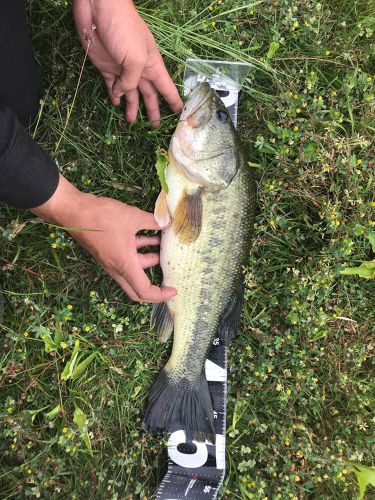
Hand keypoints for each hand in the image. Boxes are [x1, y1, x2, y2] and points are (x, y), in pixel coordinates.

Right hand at [32, 175, 175, 302]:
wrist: (73, 211)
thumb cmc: (102, 217)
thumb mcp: (132, 217)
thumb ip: (153, 221)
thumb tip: (168, 222)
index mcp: (125, 266)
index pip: (144, 291)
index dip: (161, 295)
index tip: (174, 290)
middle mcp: (117, 268)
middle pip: (137, 289)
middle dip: (155, 286)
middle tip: (169, 279)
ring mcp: (111, 261)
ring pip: (134, 268)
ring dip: (149, 259)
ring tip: (164, 245)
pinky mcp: (108, 251)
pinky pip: (128, 256)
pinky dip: (140, 249)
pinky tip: (151, 234)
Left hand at [73, 0, 182, 127]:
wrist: (98, 8)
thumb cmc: (122, 28)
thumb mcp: (134, 58)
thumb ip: (131, 81)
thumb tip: (121, 95)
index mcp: (152, 65)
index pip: (166, 87)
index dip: (173, 100)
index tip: (180, 113)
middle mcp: (139, 69)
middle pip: (149, 94)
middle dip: (152, 110)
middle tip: (154, 127)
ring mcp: (122, 69)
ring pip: (130, 93)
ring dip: (132, 107)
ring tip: (131, 122)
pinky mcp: (106, 67)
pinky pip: (112, 86)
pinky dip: (114, 96)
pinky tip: (116, 103)